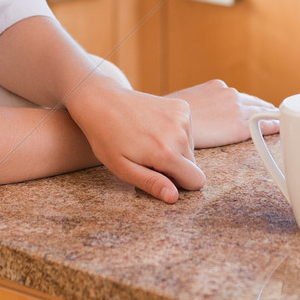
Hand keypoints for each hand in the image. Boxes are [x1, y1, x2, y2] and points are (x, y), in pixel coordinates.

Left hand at [65, 76, 203, 203]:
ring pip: (189, 148)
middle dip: (175, 166)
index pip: (197, 181)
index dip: (180, 184)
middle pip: (192, 165)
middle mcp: (180, 133)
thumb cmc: (107, 138)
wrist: (103, 101)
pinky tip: (153, 128)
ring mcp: (182, 116)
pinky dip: (174, 133)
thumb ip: (151, 183)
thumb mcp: (123, 168)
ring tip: (149, 141)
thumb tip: (173, 197)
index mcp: (166, 153)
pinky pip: (187, 131)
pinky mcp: (182, 106)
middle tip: (149, 158)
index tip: (160, 177)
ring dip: (174, 149)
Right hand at [167, 80, 278, 146]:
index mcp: (217, 87)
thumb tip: (204, 114)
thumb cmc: (171, 118)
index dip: (250, 103)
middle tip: (275, 115)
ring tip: (283, 120)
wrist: (170, 125)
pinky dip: (275, 125)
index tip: (258, 107)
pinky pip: (264, 123)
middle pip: (254, 102)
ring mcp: (237, 107)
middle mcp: (230, 94)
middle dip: (264, 109)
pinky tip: (282, 127)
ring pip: (262, 111)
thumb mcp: (187, 103)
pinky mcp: (241, 125)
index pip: (239, 96)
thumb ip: (201, 105)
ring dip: (270, 116)